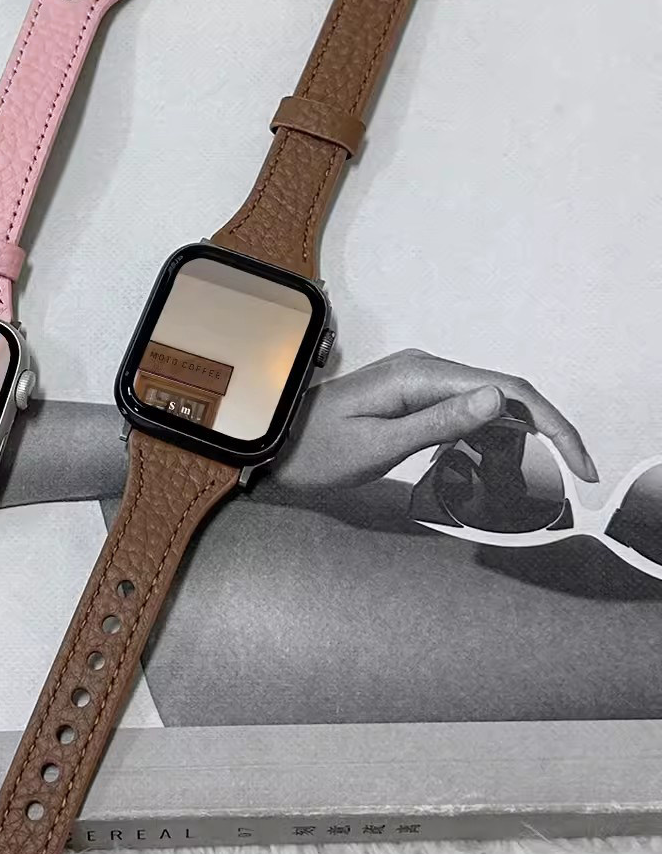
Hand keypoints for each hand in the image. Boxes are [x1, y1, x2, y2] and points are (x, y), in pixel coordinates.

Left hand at [270, 348, 597, 491]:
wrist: (271, 449)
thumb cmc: (315, 452)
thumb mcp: (378, 445)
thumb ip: (438, 423)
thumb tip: (499, 399)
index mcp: (420, 375)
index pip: (509, 390)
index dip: (554, 425)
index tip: (581, 466)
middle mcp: (425, 369)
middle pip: (506, 395)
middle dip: (539, 438)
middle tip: (557, 482)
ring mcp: (418, 382)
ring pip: (487, 407)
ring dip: (508, 444)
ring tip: (508, 484)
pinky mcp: (411, 398)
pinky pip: (462, 414)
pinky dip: (480, 442)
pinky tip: (479, 470)